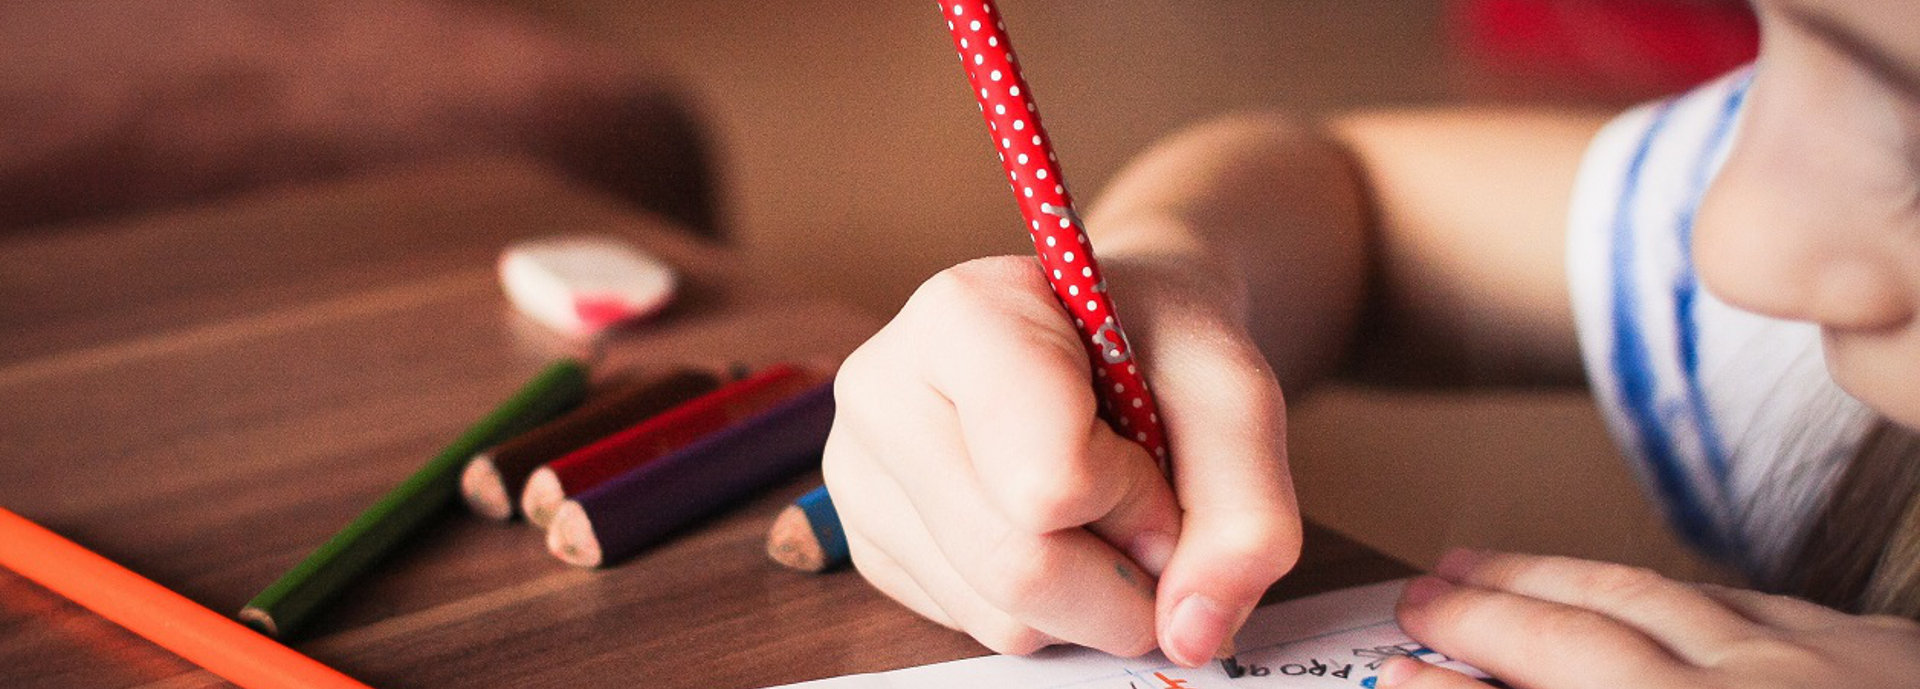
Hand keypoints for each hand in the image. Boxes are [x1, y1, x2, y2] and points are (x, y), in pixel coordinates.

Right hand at [823, 254, 1299, 665]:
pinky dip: (1046, 608)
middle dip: (1123, 578)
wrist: (1110, 334)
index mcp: (961, 315)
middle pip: (1017, 566)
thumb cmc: (1161, 347)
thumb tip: (1190, 635)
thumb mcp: (1236, 397)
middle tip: (1153, 520)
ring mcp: (860, 473)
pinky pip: (974, 627)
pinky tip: (1050, 530)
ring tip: (1098, 511)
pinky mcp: (868, 544)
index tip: (1156, 455)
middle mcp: (883, 390)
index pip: (1050, 482)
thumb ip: (1247, 513)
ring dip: (1089, 598)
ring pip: (999, 615)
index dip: (1137, 499)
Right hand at [1383, 549, 1919, 687]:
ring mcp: (1817, 671)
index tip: (1397, 669)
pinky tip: (1662, 596)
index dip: (1455, 682)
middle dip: (1488, 608)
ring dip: (1562, 578)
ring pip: (1656, 598)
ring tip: (1497, 565)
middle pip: (1581, 634)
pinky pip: (1754, 602)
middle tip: (1421, 594)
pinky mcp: (1881, 658)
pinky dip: (1677, 592)